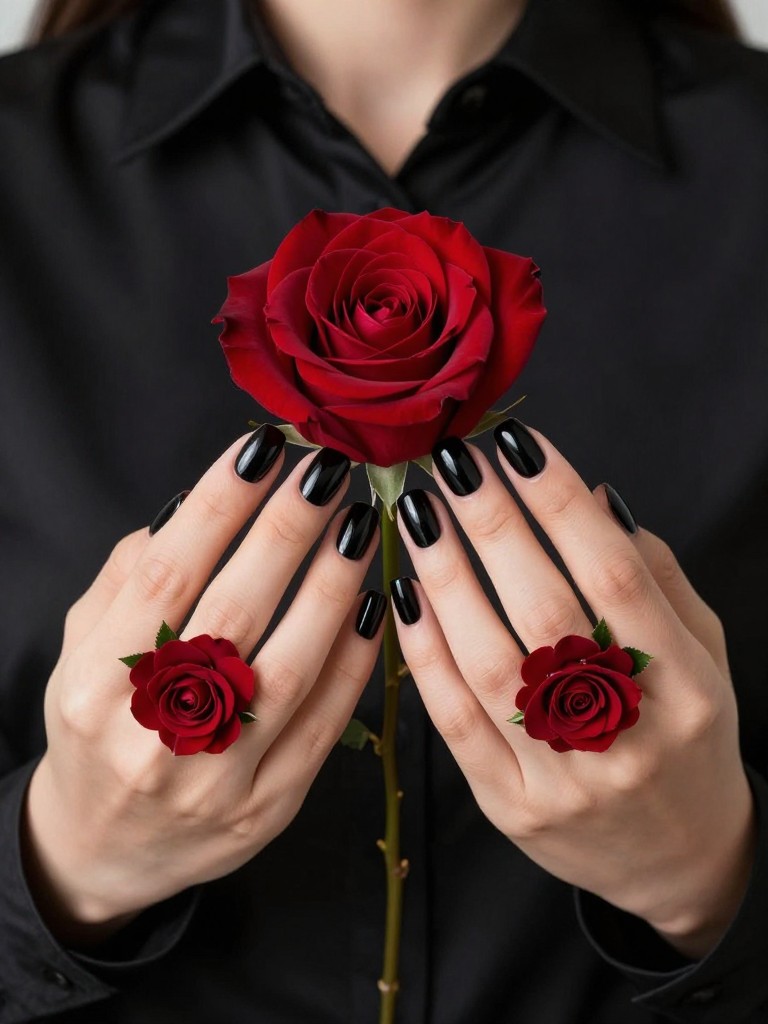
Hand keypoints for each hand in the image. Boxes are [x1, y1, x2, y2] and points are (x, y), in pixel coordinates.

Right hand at [23, 430, 383, 947]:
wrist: (106, 847)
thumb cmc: (98, 728)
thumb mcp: (81, 652)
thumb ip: (126, 580)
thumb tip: (195, 506)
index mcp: (94, 688)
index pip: (166, 576)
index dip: (220, 505)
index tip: (264, 448)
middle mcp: (153, 736)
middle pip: (235, 612)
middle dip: (289, 528)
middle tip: (329, 468)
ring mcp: (217, 778)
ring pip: (291, 668)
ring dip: (334, 585)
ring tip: (360, 523)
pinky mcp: (269, 808)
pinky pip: (325, 724)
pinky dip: (355, 658)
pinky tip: (374, 602)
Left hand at [392, 421, 755, 959]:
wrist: (679, 858)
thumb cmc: (687, 735)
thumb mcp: (703, 653)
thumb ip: (656, 576)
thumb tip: (590, 497)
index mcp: (684, 684)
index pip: (614, 572)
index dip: (559, 501)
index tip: (517, 445)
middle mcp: (626, 731)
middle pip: (545, 609)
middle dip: (490, 523)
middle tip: (450, 462)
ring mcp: (563, 775)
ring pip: (490, 664)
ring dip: (445, 578)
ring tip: (417, 514)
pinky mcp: (511, 806)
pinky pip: (456, 723)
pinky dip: (425, 653)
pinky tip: (403, 596)